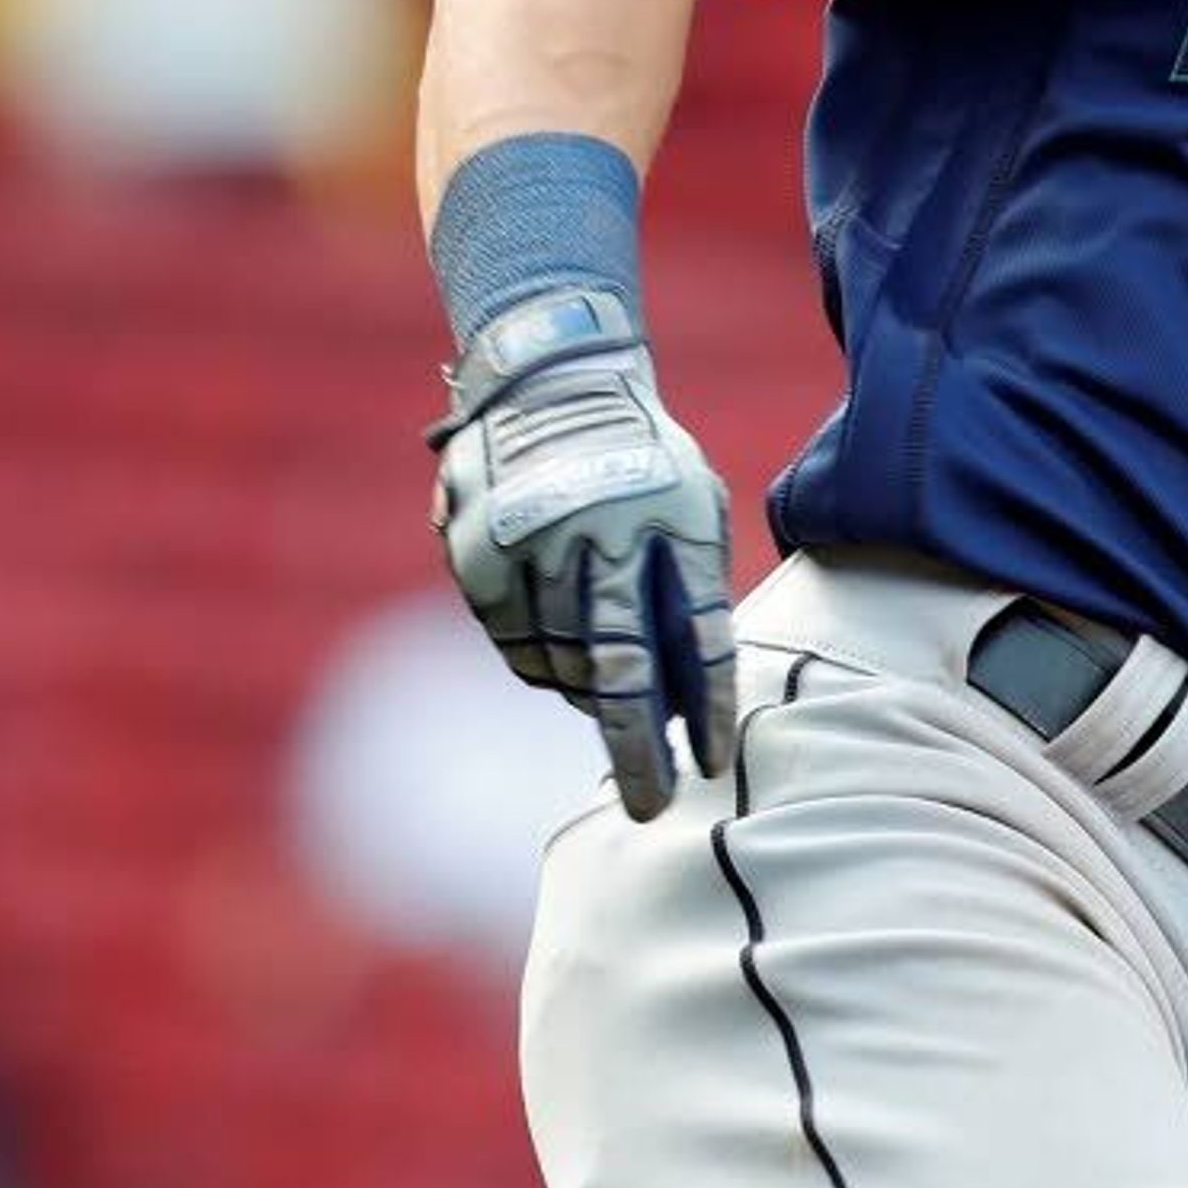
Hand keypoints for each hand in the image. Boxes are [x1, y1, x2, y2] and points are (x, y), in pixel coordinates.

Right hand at [428, 286, 739, 820]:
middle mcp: (603, 535)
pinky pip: (517, 645)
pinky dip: (544, 664)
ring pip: (564, 666)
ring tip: (606, 694)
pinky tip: (563, 654)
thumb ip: (690, 591)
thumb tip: (688, 701)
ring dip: (589, 697)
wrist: (551, 380)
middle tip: (650, 807)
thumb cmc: (644, 458)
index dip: (707, 708)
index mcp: (675, 519)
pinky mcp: (479, 556)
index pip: (701, 636)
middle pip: (623, 669)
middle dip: (636, 751)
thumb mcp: (693, 503)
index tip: (706, 765)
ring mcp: (534, 546)